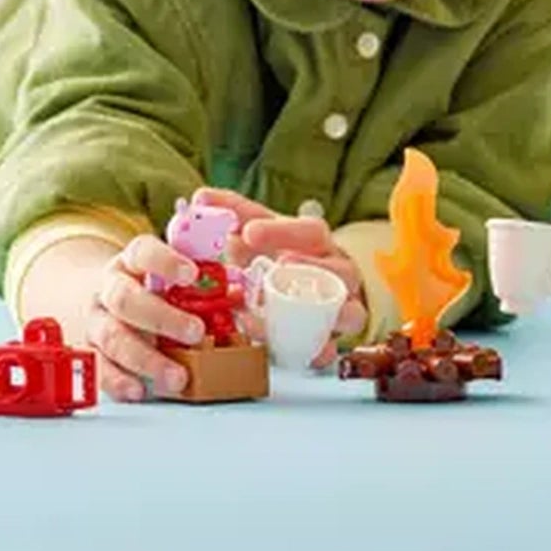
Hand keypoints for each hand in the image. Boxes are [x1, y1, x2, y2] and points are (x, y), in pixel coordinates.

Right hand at [25, 232, 213, 404]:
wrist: (106, 300)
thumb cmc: (150, 288)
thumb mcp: (172, 274)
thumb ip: (202, 282)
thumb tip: (238, 295)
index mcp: (132, 262)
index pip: (143, 252)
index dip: (166, 261)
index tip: (192, 274)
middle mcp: (110, 288)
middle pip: (125, 298)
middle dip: (162, 318)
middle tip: (196, 332)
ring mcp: (97, 320)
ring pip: (112, 337)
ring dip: (146, 359)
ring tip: (177, 377)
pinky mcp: (92, 351)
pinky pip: (100, 367)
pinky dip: (118, 381)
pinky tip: (140, 390)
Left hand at [192, 188, 368, 355]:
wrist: (298, 287)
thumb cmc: (276, 254)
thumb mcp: (257, 229)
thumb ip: (231, 214)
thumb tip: (201, 198)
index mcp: (318, 242)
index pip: (311, 231)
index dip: (281, 231)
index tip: (247, 232)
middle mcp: (338, 274)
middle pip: (342, 272)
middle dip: (310, 271)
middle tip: (276, 269)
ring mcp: (341, 309)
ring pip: (348, 314)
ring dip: (315, 315)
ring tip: (271, 313)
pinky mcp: (331, 341)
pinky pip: (329, 350)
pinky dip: (309, 352)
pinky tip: (280, 346)